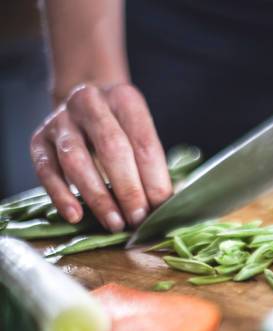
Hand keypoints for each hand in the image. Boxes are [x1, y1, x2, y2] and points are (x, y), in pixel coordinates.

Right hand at [30, 83, 172, 231]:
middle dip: (128, 189)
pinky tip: (75, 216)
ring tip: (114, 223)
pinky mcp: (38, 139)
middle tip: (138, 219)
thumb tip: (167, 204)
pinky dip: (61, 196)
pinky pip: (46, 170)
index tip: (160, 208)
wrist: (83, 105)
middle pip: (112, 148)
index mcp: (125, 99)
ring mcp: (60, 120)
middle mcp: (90, 103)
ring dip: (98, 197)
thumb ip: (153, 165)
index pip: (144, 143)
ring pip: (76, 160)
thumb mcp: (140, 133)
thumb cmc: (121, 128)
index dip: (154, 179)